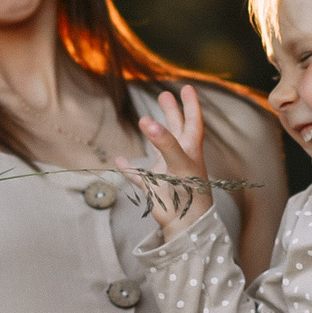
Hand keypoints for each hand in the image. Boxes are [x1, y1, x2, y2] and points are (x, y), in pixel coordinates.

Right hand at [134, 86, 211, 236]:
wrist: (186, 225)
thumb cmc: (190, 193)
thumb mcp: (180, 162)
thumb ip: (165, 142)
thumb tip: (146, 121)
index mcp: (191, 149)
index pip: (192, 121)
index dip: (190, 104)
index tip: (186, 87)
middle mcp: (179, 158)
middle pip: (176, 129)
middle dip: (172, 112)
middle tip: (164, 95)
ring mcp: (167, 172)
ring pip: (158, 150)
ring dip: (152, 136)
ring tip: (143, 119)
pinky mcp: (155, 188)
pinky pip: (139, 176)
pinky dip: (129, 168)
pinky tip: (119, 161)